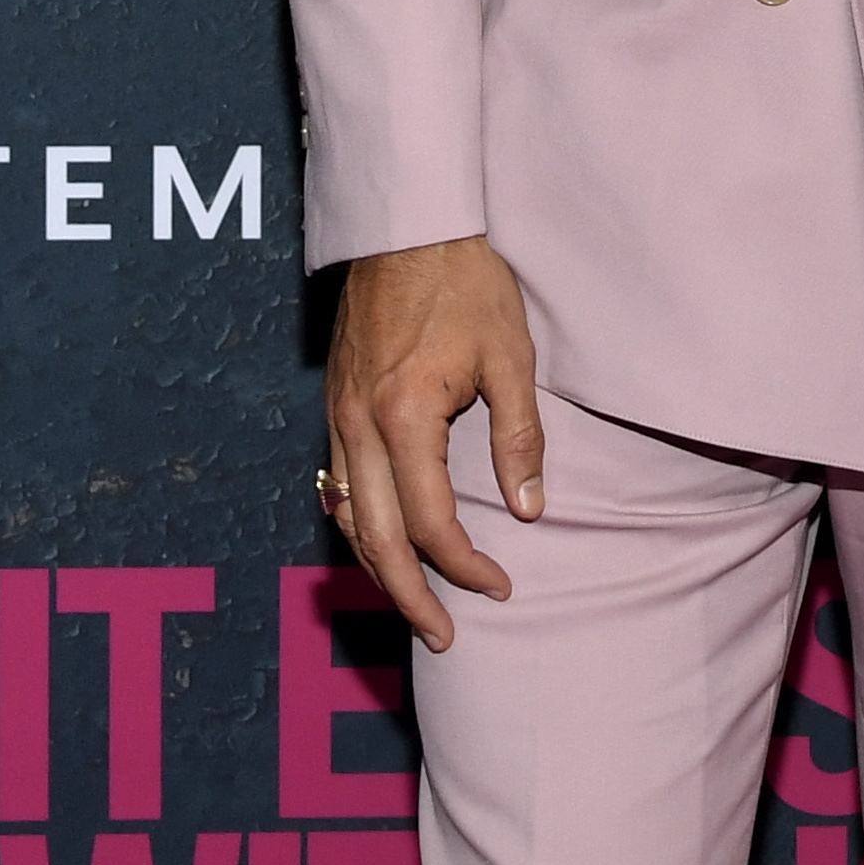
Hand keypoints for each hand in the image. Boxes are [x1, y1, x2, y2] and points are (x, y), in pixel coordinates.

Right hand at [320, 234, 543, 650]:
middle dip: (410, 596)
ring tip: (413, 604)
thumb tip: (529, 510)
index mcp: (404, 418)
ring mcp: (338, 417)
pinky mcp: (334, 405)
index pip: (430, 523)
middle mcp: (359, 427)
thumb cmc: (466, 283)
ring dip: (379, 569)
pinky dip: (357, 527)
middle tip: (443, 637)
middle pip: (376, 540)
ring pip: (348, 518)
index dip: (464, 566)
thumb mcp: (510, 358)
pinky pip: (338, 486)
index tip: (499, 586)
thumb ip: (519, 438)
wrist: (407, 227)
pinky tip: (379, 543)